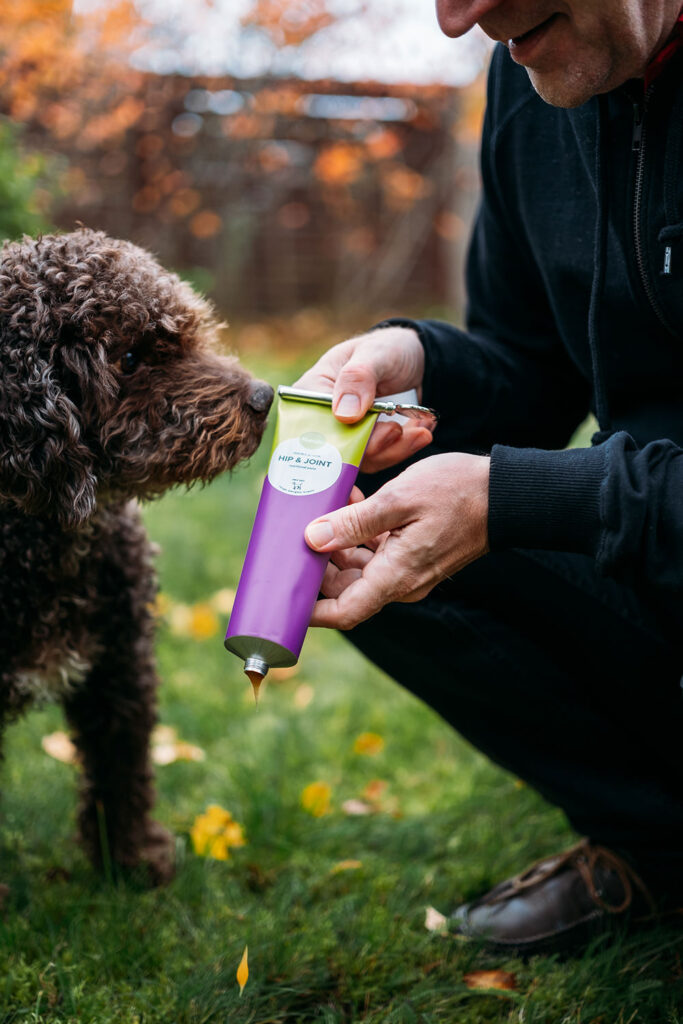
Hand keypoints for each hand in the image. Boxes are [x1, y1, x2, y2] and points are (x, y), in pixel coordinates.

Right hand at [293, 326, 432, 471]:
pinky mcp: (369, 446)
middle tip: (399, 430)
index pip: (312, 429)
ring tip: (420, 431)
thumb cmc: (386, 348)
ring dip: (394, 449)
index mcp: (310, 395)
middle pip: (337, 451)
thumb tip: (343, 414)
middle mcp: (324, 420)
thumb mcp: (374, 353)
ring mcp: (347, 436)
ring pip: (363, 460)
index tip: (371, 436)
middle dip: (374, 446)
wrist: (415, 360)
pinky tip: (421, 431)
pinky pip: (381, 458)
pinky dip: (404, 448)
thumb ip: (358, 377)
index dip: (337, 440)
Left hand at [304, 453, 489, 628]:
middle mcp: (401, 582)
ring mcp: (408, 570)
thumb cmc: (457, 492)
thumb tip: (312, 539)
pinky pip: (375, 555)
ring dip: (336, 544)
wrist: (505, 493)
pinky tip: (350, 504)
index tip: (284, 596)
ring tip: (325, 507)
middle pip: (344, 591)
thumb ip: (354, 524)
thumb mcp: (399, 500)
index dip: (310, 611)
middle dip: (317, 567)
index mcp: (396, 577)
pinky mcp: (413, 555)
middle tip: (296, 533)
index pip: (344, 613)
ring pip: (357, 571)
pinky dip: (357, 535)